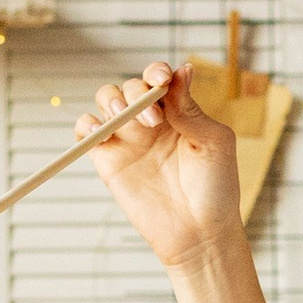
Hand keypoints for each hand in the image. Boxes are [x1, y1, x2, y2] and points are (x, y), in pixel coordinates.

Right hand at [83, 64, 242, 276]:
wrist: (200, 233)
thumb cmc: (216, 189)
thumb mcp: (213, 143)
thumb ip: (191, 109)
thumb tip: (182, 69)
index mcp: (178, 112)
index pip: (159, 79)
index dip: (156, 72)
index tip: (161, 78)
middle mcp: (151, 121)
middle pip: (129, 87)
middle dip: (135, 92)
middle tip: (153, 119)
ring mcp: (129, 140)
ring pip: (106, 101)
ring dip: (110, 100)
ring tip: (123, 116)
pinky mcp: (109, 162)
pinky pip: (86, 132)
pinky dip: (86, 125)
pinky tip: (100, 131)